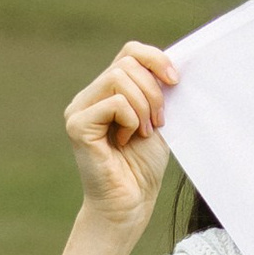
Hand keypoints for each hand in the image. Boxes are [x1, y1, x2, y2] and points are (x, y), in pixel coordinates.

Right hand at [64, 42, 177, 242]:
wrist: (130, 203)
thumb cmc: (143, 165)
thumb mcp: (157, 118)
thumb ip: (157, 89)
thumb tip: (176, 61)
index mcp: (106, 91)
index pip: (130, 52)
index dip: (156, 59)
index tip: (175, 81)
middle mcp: (88, 96)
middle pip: (127, 63)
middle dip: (154, 91)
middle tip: (158, 122)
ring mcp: (78, 109)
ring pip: (120, 77)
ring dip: (144, 105)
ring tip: (144, 132)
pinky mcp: (77, 125)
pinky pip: (115, 102)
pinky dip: (132, 120)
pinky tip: (126, 141)